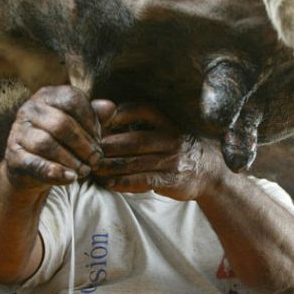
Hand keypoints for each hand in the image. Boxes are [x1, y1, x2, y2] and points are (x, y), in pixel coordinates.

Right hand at [4, 86, 109, 189]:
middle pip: (61, 124)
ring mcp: (18, 132)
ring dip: (71, 160)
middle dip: (84, 145)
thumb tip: (110, 108)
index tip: (99, 139)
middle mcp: (30, 109)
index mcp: (48, 96)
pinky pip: (34, 164)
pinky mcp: (13, 156)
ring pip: (46, 143)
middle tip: (96, 160)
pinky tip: (70, 178)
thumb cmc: (61, 142)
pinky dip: (55, 172)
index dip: (91, 121)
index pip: (73, 100)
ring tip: (84, 170)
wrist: (32, 169)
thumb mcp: (79, 127)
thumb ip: (94, 116)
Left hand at [93, 103, 227, 200]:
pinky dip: (123, 183)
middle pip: (132, 140)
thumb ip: (136, 122)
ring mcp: (171, 159)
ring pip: (135, 162)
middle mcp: (170, 137)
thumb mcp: (162, 127)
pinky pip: (143, 181)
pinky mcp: (171, 180)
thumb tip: (99, 115)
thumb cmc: (174, 147)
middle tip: (86, 151)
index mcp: (165, 120)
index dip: (116, 115)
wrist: (207, 170)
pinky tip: (108, 183)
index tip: (95, 122)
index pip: (139, 110)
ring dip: (110, 167)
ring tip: (92, 169)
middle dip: (107, 146)